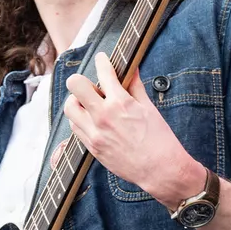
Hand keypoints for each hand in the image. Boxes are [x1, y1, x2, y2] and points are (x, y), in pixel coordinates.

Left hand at [63, 52, 202, 202]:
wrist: (160, 170)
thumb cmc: (159, 139)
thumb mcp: (149, 108)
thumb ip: (135, 87)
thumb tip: (132, 69)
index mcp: (120, 103)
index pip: (104, 72)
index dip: (102, 61)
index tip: (102, 59)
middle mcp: (103, 116)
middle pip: (75, 85)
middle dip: (82, 81)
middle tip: (93, 87)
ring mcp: (95, 133)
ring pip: (70, 107)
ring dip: (78, 102)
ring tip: (90, 105)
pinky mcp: (92, 147)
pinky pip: (75, 127)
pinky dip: (80, 120)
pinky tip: (92, 120)